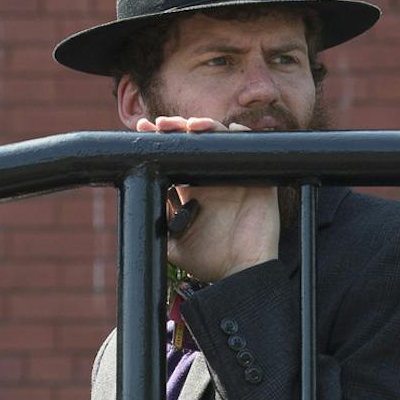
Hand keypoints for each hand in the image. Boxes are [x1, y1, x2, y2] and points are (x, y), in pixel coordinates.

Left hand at [136, 117, 280, 282]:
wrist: (240, 274)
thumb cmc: (208, 262)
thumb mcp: (173, 244)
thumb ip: (159, 224)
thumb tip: (140, 201)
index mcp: (193, 190)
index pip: (176, 156)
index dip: (163, 140)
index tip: (144, 128)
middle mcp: (214, 180)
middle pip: (196, 142)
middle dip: (178, 128)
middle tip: (163, 125)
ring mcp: (236, 178)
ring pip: (221, 140)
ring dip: (207, 127)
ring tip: (191, 126)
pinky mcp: (259, 180)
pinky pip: (253, 149)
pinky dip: (242, 136)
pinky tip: (229, 131)